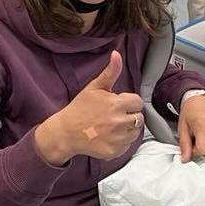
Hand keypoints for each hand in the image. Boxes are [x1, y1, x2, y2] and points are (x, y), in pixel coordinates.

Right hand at [35, 51, 143, 165]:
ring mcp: (118, 138)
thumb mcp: (94, 88)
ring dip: (127, 129)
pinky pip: (127, 145)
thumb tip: (117, 54)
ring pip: (135, 132)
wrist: (66, 132)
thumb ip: (110, 72)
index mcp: (117, 104)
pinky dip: (121, 142)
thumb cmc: (79, 109)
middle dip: (129, 115)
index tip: (117, 104)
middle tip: (113, 116)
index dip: (128, 102)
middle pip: (138, 118)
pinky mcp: (115, 151)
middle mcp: (120, 122)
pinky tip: (108, 137)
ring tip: (111, 126)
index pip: (137, 102)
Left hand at [178, 93, 204, 161]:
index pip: (204, 150)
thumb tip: (185, 159)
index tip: (192, 147)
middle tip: (197, 143)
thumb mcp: (182, 128)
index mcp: (204, 126)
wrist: (199, 99)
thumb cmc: (190, 112)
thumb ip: (184, 145)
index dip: (196, 153)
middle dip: (204, 152)